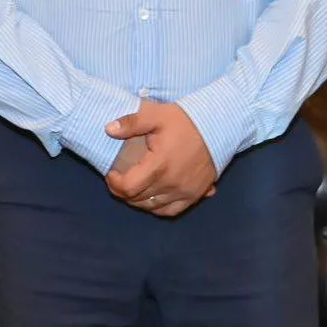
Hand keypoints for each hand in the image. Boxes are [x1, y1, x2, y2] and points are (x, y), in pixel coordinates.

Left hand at [105, 101, 216, 216]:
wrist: (218, 127)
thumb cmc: (185, 120)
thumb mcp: (156, 115)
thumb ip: (131, 123)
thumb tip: (108, 129)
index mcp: (158, 166)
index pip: (128, 187)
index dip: (114, 183)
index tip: (111, 173)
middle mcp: (171, 184)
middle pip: (138, 199)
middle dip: (124, 191)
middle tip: (119, 179)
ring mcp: (184, 193)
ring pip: (153, 207)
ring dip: (139, 201)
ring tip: (133, 188)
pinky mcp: (195, 195)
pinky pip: (171, 211)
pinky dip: (157, 208)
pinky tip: (153, 197)